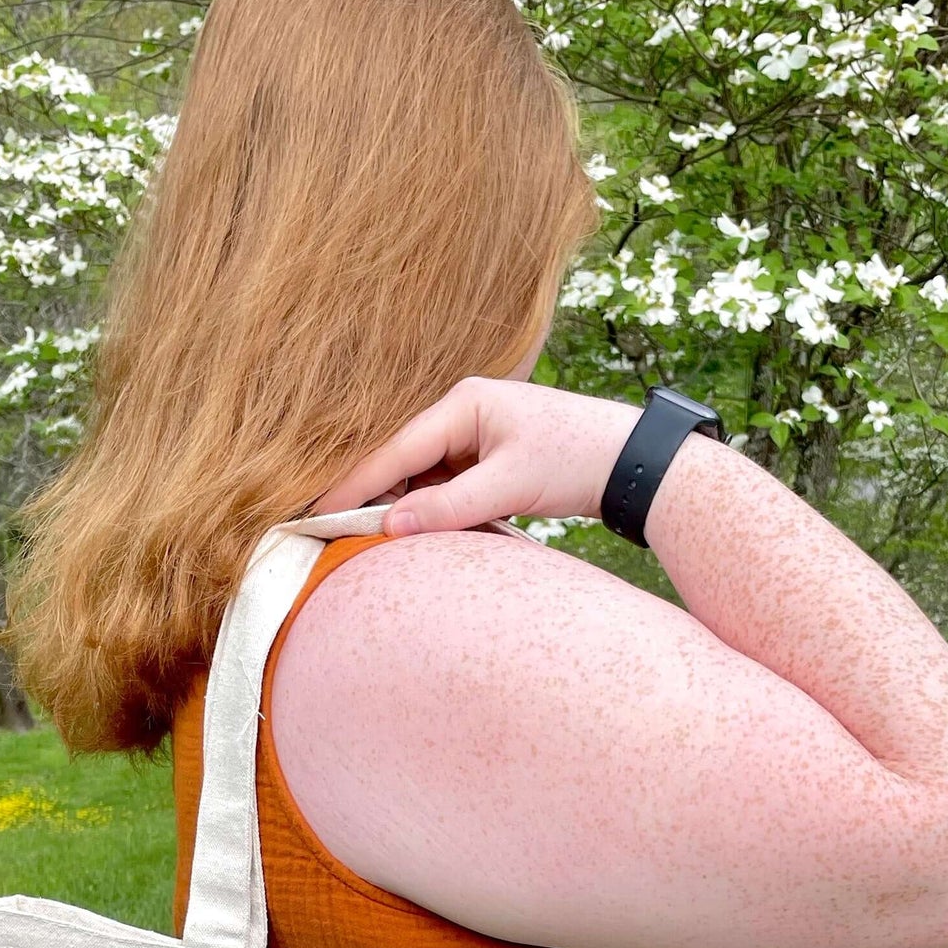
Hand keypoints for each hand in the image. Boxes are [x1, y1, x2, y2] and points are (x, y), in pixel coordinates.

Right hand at [318, 378, 640, 533]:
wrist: (630, 460)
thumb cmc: (575, 460)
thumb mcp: (509, 486)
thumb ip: (448, 508)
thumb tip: (389, 528)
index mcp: (462, 404)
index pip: (394, 450)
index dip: (354, 485)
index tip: (317, 513)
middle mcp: (461, 412)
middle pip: (401, 462)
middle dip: (376, 499)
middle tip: (341, 537)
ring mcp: (472, 434)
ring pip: (420, 477)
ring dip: (409, 509)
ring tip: (382, 543)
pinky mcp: (484, 456)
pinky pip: (444, 485)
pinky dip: (434, 510)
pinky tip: (425, 534)